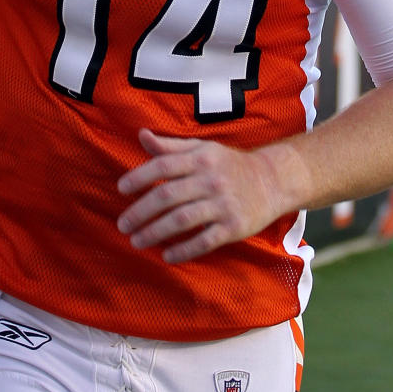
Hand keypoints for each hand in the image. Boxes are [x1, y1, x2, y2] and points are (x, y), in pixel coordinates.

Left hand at [116, 128, 285, 263]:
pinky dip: (183, 250)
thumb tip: (141, 135)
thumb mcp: (203, 148)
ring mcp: (222, 204)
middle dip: (140, 211)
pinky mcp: (233, 227)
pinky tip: (167, 256)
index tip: (121, 190)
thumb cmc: (229, 164)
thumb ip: (170, 146)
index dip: (139, 177)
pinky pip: (204, 241)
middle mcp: (210, 179)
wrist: (272, 181)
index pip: (162, 165)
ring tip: (136, 241)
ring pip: (181, 220)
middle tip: (122, 225)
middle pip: (167, 196)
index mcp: (200, 158)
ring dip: (155, 233)